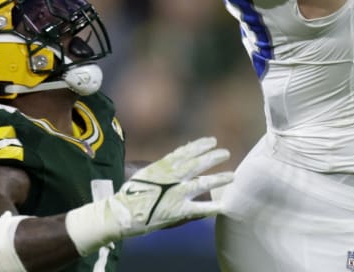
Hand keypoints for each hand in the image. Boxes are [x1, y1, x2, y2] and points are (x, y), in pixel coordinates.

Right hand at [65, 137, 232, 254]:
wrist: (122, 213)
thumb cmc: (131, 194)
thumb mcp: (145, 174)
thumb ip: (162, 167)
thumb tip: (176, 159)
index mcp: (163, 166)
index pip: (185, 152)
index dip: (200, 145)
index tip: (212, 140)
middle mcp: (172, 177)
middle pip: (197, 164)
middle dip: (213, 157)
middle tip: (226, 153)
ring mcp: (176, 194)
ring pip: (202, 183)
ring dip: (218, 178)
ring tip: (231, 175)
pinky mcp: (178, 211)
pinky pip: (199, 209)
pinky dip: (212, 207)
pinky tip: (224, 205)